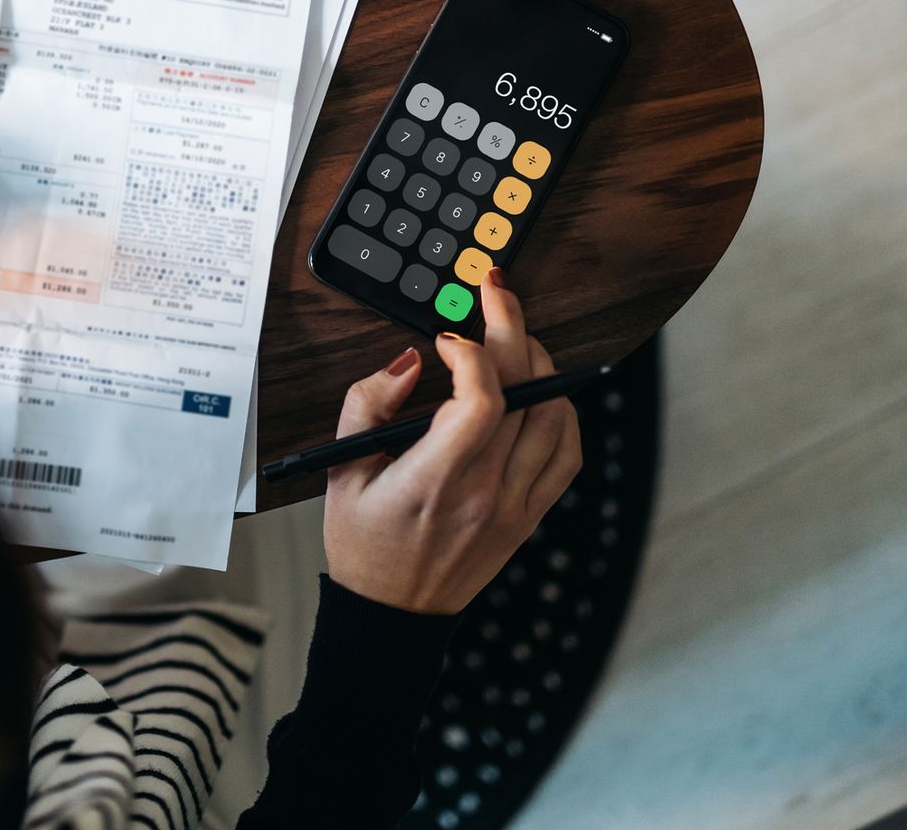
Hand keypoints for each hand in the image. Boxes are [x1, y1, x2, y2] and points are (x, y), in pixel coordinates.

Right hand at [323, 271, 581, 614]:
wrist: (393, 615)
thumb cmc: (363, 543)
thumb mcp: (340, 471)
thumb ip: (366, 404)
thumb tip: (410, 361)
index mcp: (433, 481)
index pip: (480, 400)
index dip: (471, 353)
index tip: (446, 338)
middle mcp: (484, 493)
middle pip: (523, 392)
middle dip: (511, 327)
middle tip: (495, 293)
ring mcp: (515, 505)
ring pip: (554, 414)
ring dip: (540, 363)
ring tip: (515, 338)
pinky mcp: (530, 515)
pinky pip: (567, 452)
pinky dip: (561, 411)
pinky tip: (540, 390)